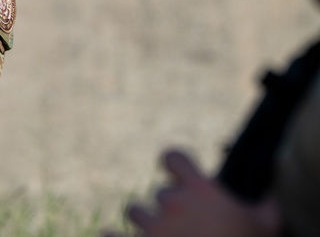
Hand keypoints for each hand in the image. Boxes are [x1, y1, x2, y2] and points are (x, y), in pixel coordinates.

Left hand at [106, 150, 281, 236]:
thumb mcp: (267, 227)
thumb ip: (268, 206)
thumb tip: (276, 193)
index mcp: (198, 190)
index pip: (173, 157)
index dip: (174, 164)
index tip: (178, 174)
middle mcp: (170, 202)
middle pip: (159, 194)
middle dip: (171, 208)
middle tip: (188, 228)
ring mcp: (151, 227)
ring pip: (135, 211)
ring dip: (145, 221)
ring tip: (161, 236)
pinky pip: (110, 235)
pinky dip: (110, 236)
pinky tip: (110, 235)